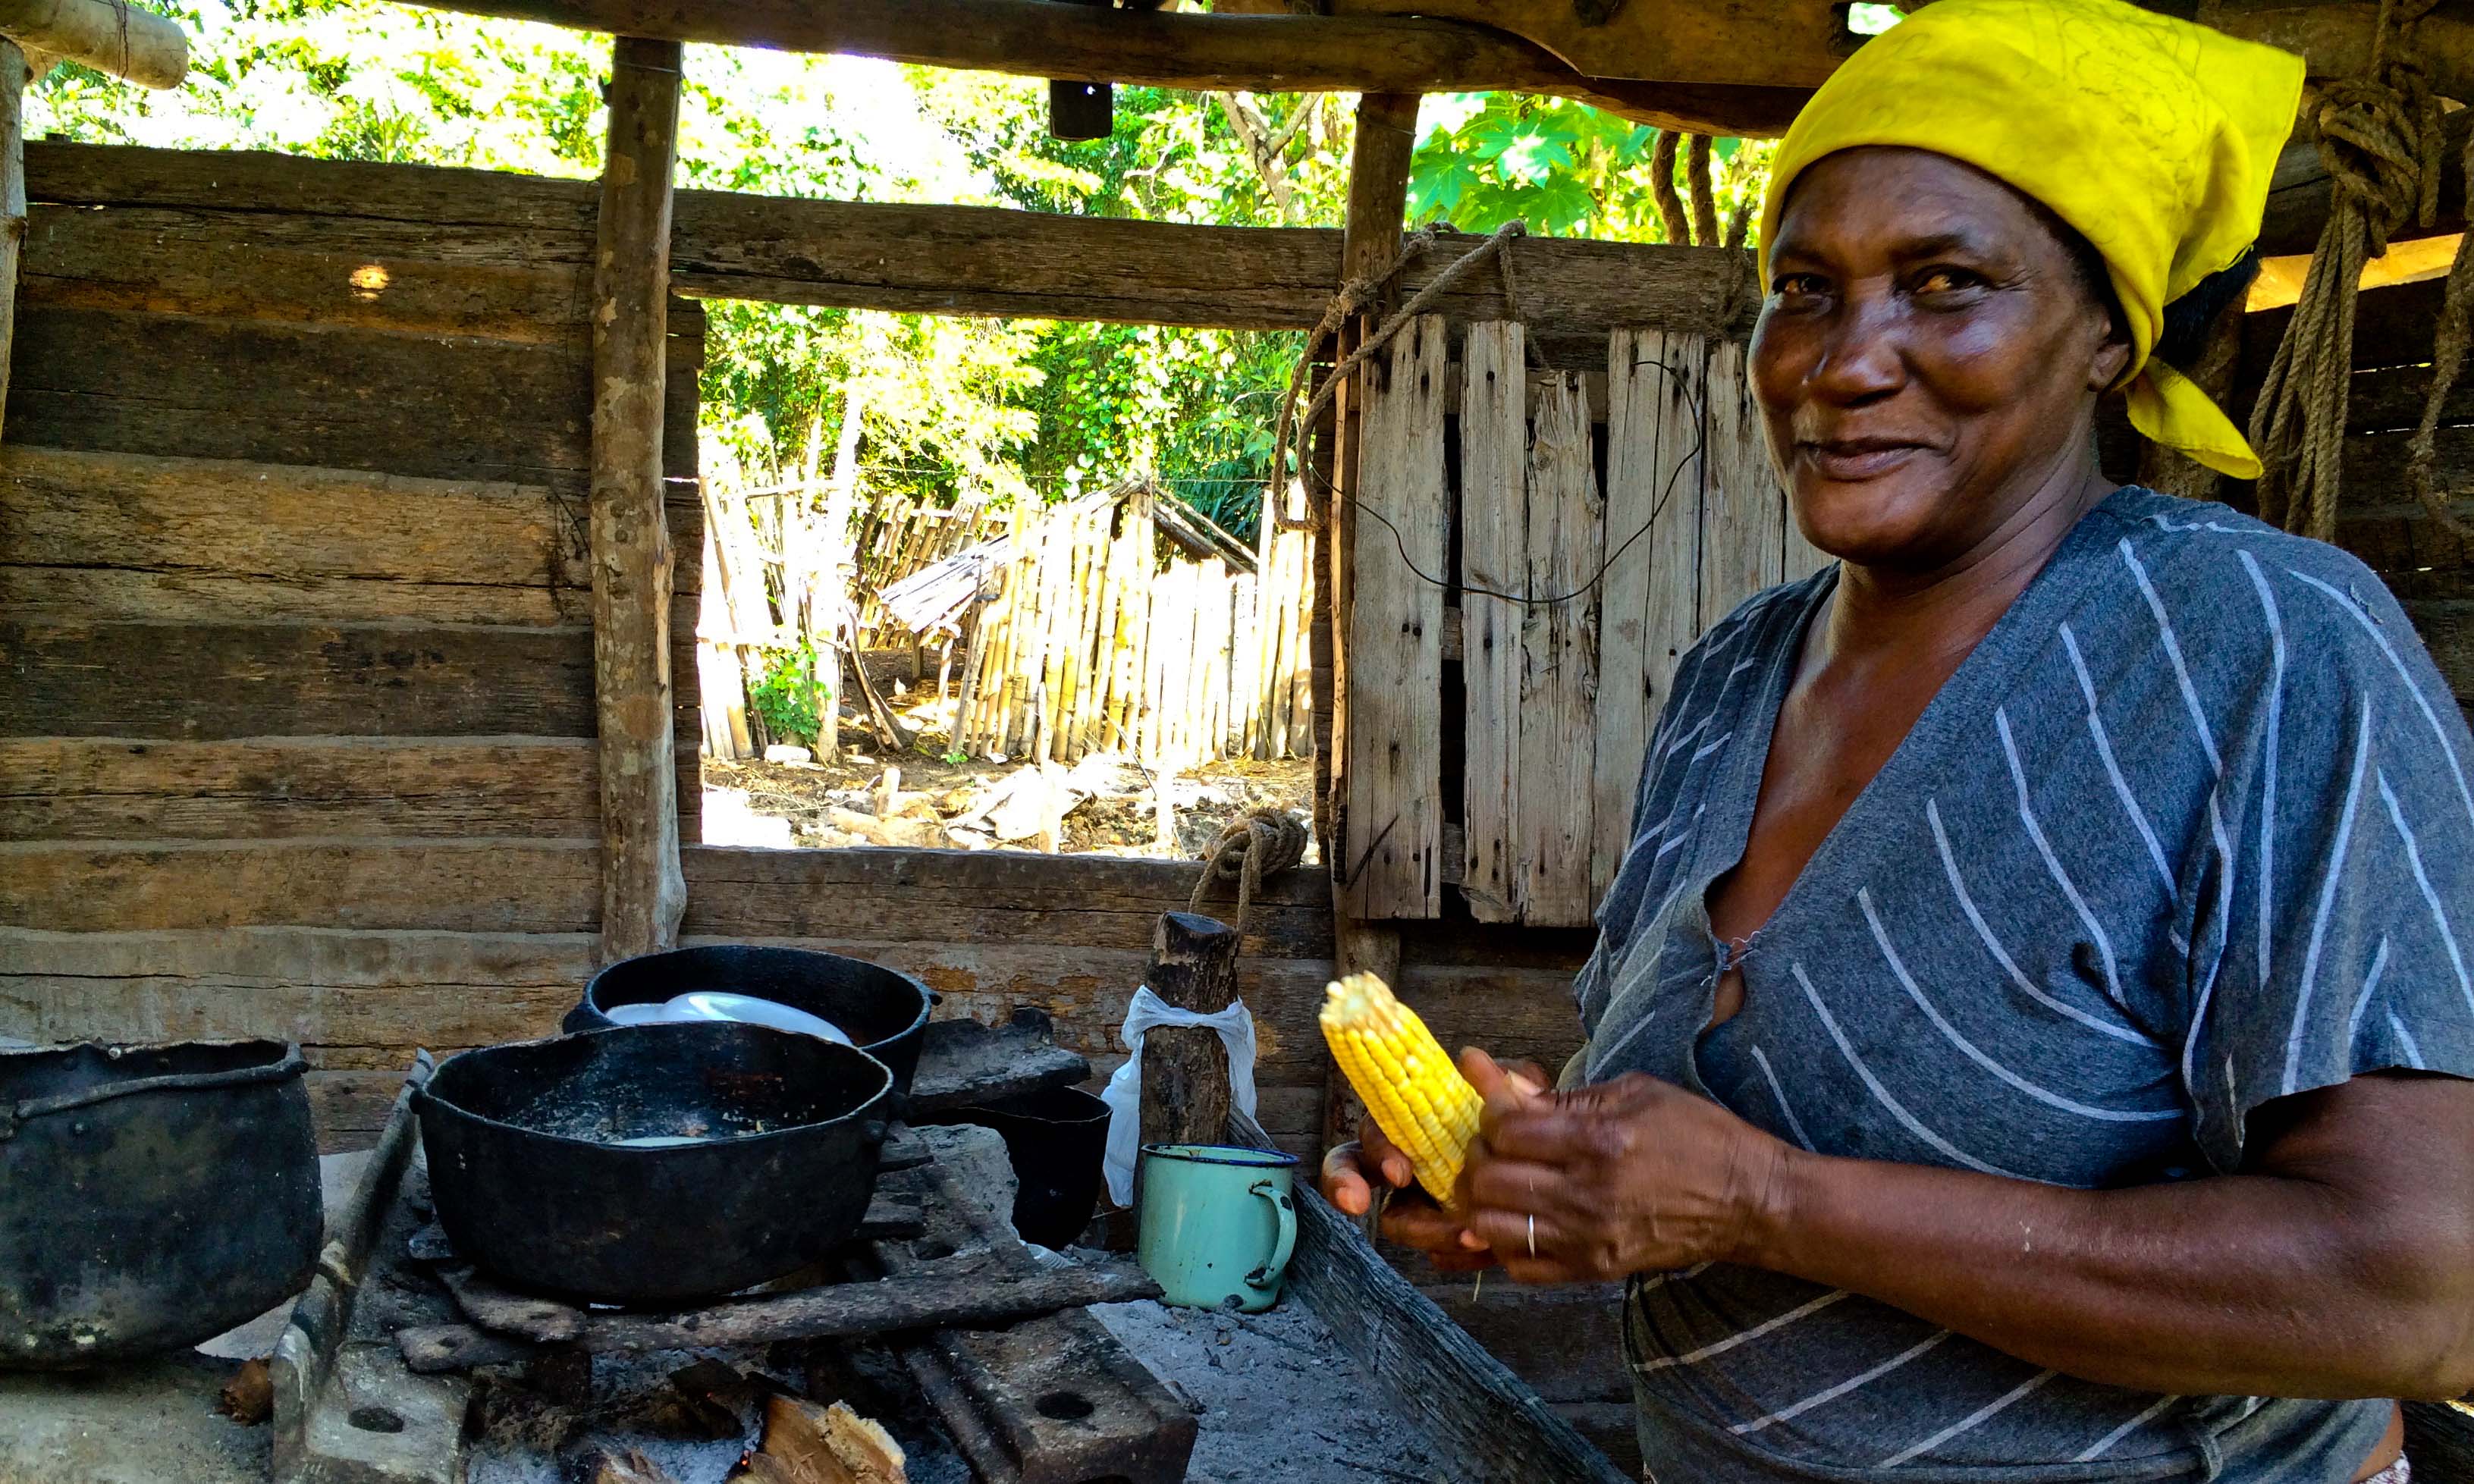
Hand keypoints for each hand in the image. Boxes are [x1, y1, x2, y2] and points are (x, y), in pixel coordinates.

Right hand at [1318, 1054, 1549, 1273]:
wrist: (1552, 1168)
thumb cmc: (1523, 1123)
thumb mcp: (1520, 1097)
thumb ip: (1501, 1080)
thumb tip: (1470, 1059)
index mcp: (1410, 1124)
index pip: (1369, 1131)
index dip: (1375, 1152)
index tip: (1400, 1172)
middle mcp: (1403, 1163)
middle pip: (1356, 1177)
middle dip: (1356, 1192)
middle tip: (1385, 1209)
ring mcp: (1420, 1203)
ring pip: (1396, 1223)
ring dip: (1428, 1233)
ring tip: (1471, 1236)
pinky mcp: (1444, 1237)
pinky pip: (1434, 1254)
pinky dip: (1454, 1254)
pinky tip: (1483, 1249)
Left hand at [1458, 1054, 1791, 1283]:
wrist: (1748, 1200)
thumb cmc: (1696, 1134)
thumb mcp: (1635, 1093)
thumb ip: (1563, 1095)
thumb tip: (1498, 1082)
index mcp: (1599, 1140)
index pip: (1505, 1129)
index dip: (1493, 1115)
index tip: (1505, 1113)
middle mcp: (1588, 1193)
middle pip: (1489, 1178)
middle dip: (1481, 1156)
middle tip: (1498, 1147)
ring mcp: (1588, 1238)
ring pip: (1493, 1225)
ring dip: (1486, 1201)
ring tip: (1504, 1184)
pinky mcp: (1594, 1270)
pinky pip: (1521, 1267)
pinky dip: (1506, 1244)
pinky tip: (1521, 1220)